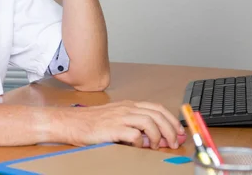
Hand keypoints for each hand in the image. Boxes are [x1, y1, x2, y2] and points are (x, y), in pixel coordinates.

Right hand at [62, 100, 186, 149]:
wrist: (72, 123)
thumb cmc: (92, 122)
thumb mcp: (117, 119)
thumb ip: (136, 126)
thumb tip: (155, 138)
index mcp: (129, 105)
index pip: (157, 108)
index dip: (171, 120)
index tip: (179, 132)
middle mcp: (127, 108)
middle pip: (157, 114)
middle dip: (170, 129)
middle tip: (174, 142)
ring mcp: (120, 117)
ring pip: (150, 122)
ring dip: (158, 135)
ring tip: (157, 146)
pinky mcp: (114, 128)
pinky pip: (135, 134)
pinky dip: (140, 142)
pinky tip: (138, 146)